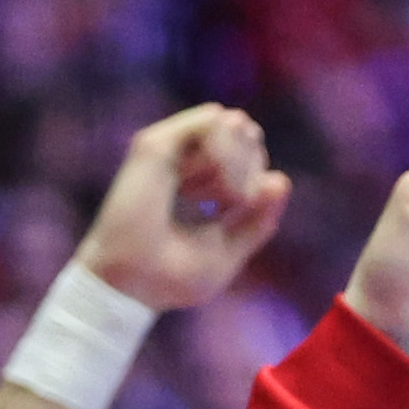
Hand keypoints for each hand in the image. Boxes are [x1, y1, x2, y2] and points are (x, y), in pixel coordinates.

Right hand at [76, 103, 292, 312]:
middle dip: (248, 168)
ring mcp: (167, 149)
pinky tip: (200, 189)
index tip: (230, 214)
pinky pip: (213, 122)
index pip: (248, 151)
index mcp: (197, 180)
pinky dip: (223, 156)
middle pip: (245, 131)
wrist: (129, 287)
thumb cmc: (170, 279)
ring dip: (236, 164)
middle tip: (223, 205)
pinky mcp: (154, 146)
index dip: (254, 181)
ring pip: (234, 123)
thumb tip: (280, 179)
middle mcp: (181, 158)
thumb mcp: (228, 251)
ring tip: (211, 198)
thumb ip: (258, 221)